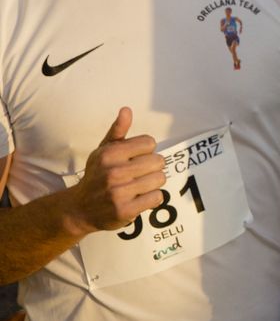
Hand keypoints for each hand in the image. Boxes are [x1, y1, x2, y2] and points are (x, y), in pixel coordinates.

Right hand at [67, 109, 165, 235]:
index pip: (150, 143)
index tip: (135, 158)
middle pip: (158, 161)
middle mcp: (113, 172)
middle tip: (139, 173)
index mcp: (109, 154)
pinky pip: (157, 197)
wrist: (79, 209)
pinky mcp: (125, 211)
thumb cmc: (96, 175)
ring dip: (153, 183)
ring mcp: (118, 193)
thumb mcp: (103, 151)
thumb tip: (126, 110)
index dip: (146, 150)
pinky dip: (152, 197)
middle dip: (152, 167)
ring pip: (160, 179)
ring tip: (139, 185)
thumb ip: (117, 130)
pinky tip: (140, 198)